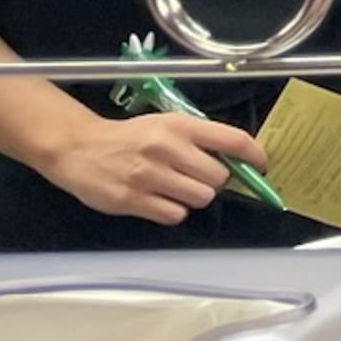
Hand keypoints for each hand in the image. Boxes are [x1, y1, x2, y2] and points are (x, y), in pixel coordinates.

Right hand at [41, 109, 265, 226]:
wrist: (80, 147)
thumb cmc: (130, 137)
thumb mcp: (167, 125)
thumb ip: (199, 140)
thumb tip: (236, 160)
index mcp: (180, 126)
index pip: (233, 140)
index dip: (254, 155)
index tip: (261, 165)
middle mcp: (167, 149)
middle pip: (219, 177)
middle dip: (215, 181)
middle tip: (198, 178)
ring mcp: (149, 176)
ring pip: (200, 199)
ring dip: (194, 198)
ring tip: (176, 188)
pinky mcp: (132, 200)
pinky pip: (174, 215)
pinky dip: (173, 211)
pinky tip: (159, 200)